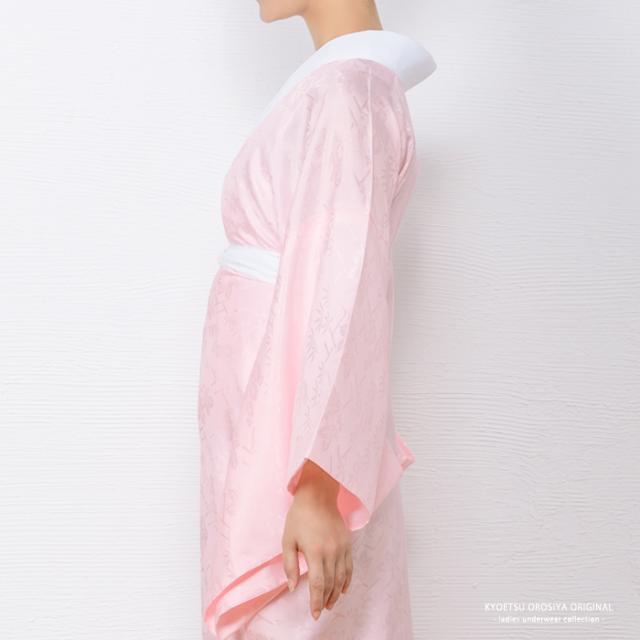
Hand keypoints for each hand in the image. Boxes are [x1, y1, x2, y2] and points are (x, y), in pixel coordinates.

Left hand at [281, 460, 352, 619]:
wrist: (318, 495)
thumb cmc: (299, 516)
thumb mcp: (288, 540)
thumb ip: (290, 565)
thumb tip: (292, 587)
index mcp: (315, 552)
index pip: (318, 584)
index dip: (316, 601)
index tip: (314, 614)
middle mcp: (331, 551)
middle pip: (331, 584)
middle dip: (325, 600)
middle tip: (320, 610)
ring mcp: (341, 547)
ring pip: (342, 578)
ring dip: (336, 593)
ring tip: (330, 603)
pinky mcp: (347, 543)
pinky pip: (349, 566)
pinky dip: (347, 580)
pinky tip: (343, 589)